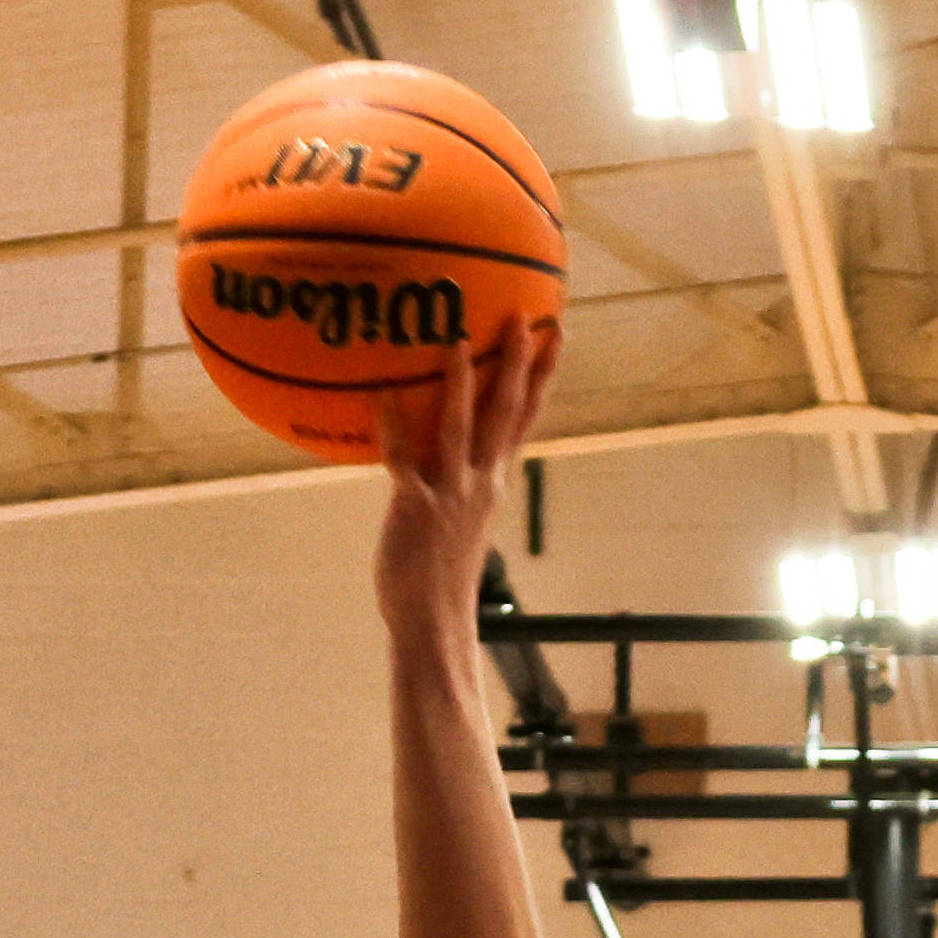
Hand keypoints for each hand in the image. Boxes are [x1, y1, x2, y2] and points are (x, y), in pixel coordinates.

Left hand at [372, 319, 561, 644]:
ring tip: (460, 340)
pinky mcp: (417, 508)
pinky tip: (381, 396)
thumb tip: (439, 447)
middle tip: (522, 315)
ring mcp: (451, 493)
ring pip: (460, 428)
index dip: (542, 373)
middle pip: (505, 412)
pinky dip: (393, 427)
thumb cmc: (438, 573)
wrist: (431, 621)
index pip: (525, 417)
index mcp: (494, 482)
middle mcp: (480, 481)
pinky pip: (403, 460)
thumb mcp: (459, 519)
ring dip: (461, 383)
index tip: (556, 330)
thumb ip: (457, 481)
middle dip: (517, 362)